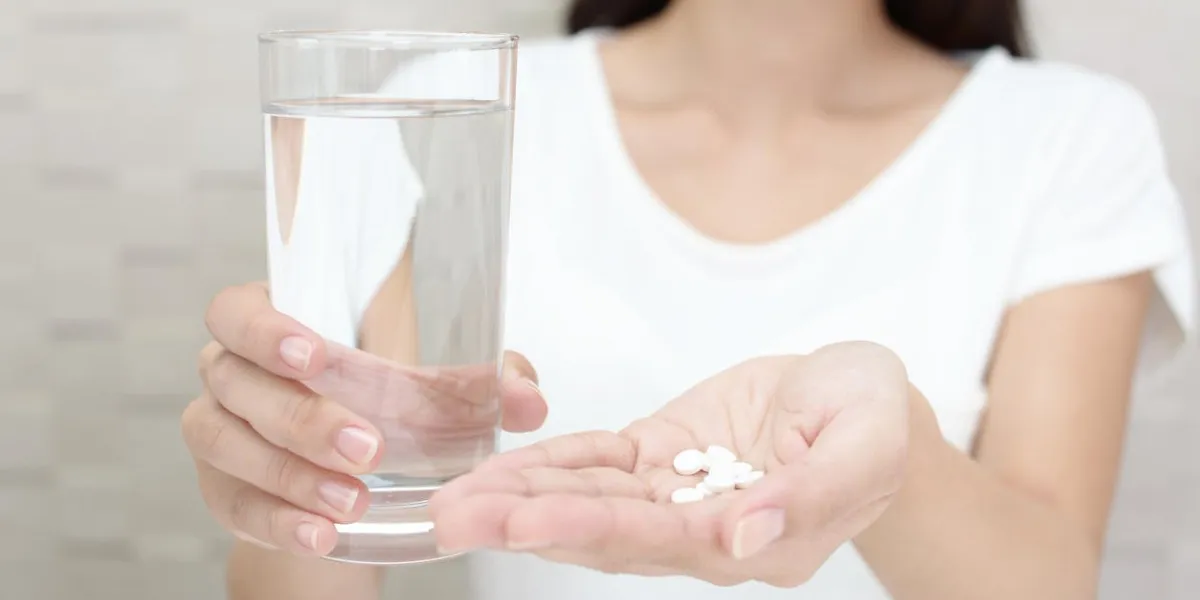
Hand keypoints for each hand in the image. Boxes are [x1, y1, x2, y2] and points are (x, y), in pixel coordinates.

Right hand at [181, 282, 546, 555]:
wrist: (353, 480)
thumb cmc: (385, 409)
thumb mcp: (437, 392)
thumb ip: (484, 384)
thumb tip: (528, 400)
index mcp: (275, 325)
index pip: (237, 310)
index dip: (264, 328)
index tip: (313, 356)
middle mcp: (232, 373)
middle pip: (236, 381)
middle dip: (302, 417)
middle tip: (366, 449)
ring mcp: (218, 431)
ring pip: (225, 443)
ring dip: (292, 474)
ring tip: (353, 500)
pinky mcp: (222, 489)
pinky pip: (233, 504)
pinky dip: (279, 520)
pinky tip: (320, 533)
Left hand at [429, 341, 910, 586]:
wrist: (859, 395)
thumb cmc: (872, 418)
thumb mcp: (866, 446)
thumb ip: (808, 496)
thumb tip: (743, 540)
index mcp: (757, 541)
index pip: (661, 539)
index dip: (591, 528)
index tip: (524, 523)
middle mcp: (704, 531)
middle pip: (605, 532)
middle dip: (526, 524)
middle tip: (455, 519)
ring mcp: (676, 494)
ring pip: (588, 500)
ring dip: (520, 499)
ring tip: (454, 502)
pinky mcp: (659, 456)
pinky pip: (597, 462)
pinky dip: (547, 464)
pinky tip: (498, 472)